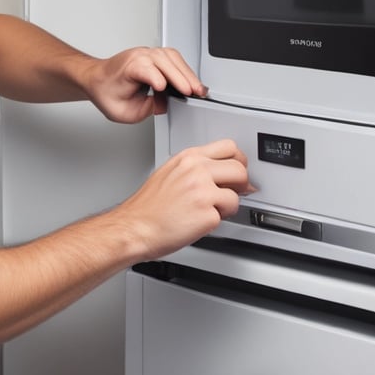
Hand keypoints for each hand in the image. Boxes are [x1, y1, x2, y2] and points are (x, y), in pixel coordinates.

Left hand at [84, 46, 207, 122]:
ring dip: (188, 73)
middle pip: (165, 62)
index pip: (145, 69)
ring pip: (173, 57)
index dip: (155, 78)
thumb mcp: (122, 111)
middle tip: (194, 93)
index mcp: (128, 67)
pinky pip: (174, 58)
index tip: (163, 89)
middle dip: (181, 78)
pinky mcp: (155, 55)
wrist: (97, 78)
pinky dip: (185, 69)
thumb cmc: (106, 91)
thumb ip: (144, 110)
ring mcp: (148, 52)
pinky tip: (191, 81)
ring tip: (198, 89)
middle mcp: (139, 56)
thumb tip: (164, 105)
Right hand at [114, 139, 253, 259]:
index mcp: (188, 158)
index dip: (239, 160)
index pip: (229, 147)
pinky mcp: (207, 214)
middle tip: (232, 192)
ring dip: (227, 206)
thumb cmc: (148, 206)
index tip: (238, 169)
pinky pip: (226, 216)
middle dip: (240, 184)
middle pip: (240, 169)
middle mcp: (197, 170)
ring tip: (208, 210)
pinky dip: (216, 222)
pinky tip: (199, 221)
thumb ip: (195, 167)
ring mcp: (203, 191)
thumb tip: (219, 171)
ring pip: (237, 195)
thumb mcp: (169, 172)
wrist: (134, 227)